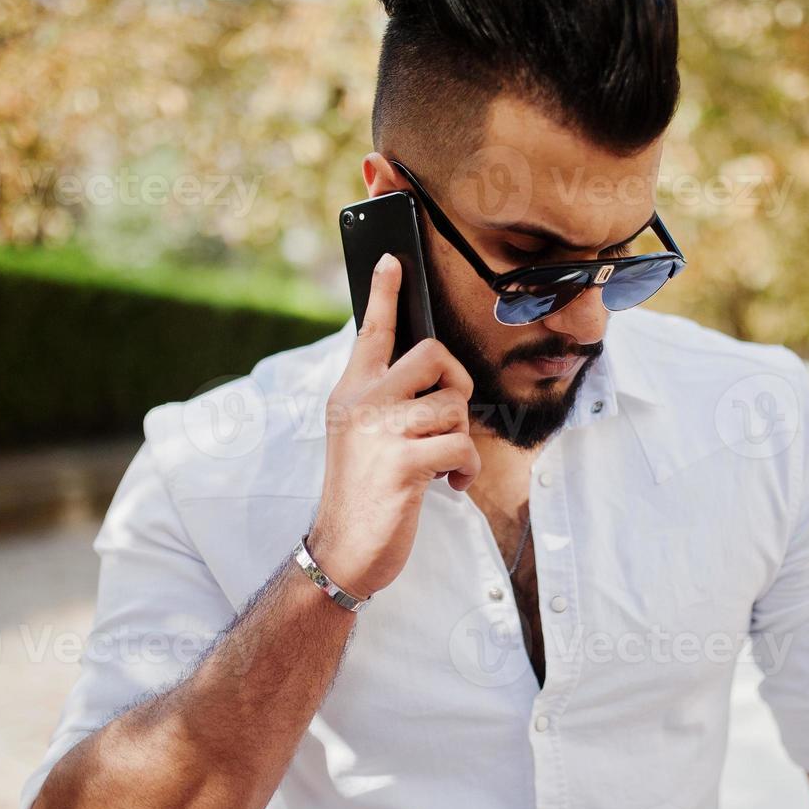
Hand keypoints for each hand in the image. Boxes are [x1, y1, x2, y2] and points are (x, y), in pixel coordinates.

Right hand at [307, 253, 479, 598]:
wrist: (343, 549)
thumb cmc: (364, 492)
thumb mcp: (362, 436)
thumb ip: (387, 401)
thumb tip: (433, 377)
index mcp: (352, 392)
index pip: (372, 332)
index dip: (386, 293)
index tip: (394, 259)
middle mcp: (362, 403)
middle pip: (435, 356)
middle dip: (457, 388)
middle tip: (446, 420)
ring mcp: (381, 431)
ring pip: (454, 406)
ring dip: (460, 439)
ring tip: (439, 464)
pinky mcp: (403, 462)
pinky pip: (461, 445)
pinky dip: (465, 469)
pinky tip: (449, 484)